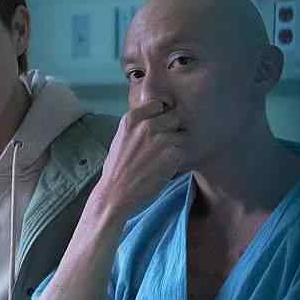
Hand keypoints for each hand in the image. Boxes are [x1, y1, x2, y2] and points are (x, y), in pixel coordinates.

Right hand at [93, 100, 185, 217]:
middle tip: (164, 147)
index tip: (160, 127)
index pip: (158, 105)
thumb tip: (158, 117)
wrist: (115, 194)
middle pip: (174, 117)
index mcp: (132, 118)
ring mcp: (161, 139)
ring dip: (176, 147)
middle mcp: (147, 125)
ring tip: (162, 161)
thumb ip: (138, 125)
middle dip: (172, 130)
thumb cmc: (117, 169)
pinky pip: (184, 151)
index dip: (162, 116)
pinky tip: (164, 169)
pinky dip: (178, 161)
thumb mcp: (121, 138)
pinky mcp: (173, 154)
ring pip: (181, 135)